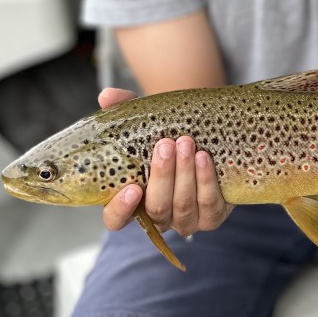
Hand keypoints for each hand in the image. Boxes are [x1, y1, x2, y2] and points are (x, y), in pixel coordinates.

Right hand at [98, 87, 233, 236]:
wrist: (201, 137)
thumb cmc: (163, 135)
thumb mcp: (143, 123)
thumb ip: (122, 110)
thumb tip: (106, 96)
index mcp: (132, 202)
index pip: (115, 219)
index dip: (121, 209)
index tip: (132, 188)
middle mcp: (157, 216)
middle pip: (157, 208)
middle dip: (163, 176)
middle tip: (165, 145)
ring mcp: (185, 220)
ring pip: (183, 207)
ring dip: (185, 174)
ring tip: (187, 144)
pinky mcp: (211, 216)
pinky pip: (209, 206)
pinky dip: (206, 181)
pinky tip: (204, 158)